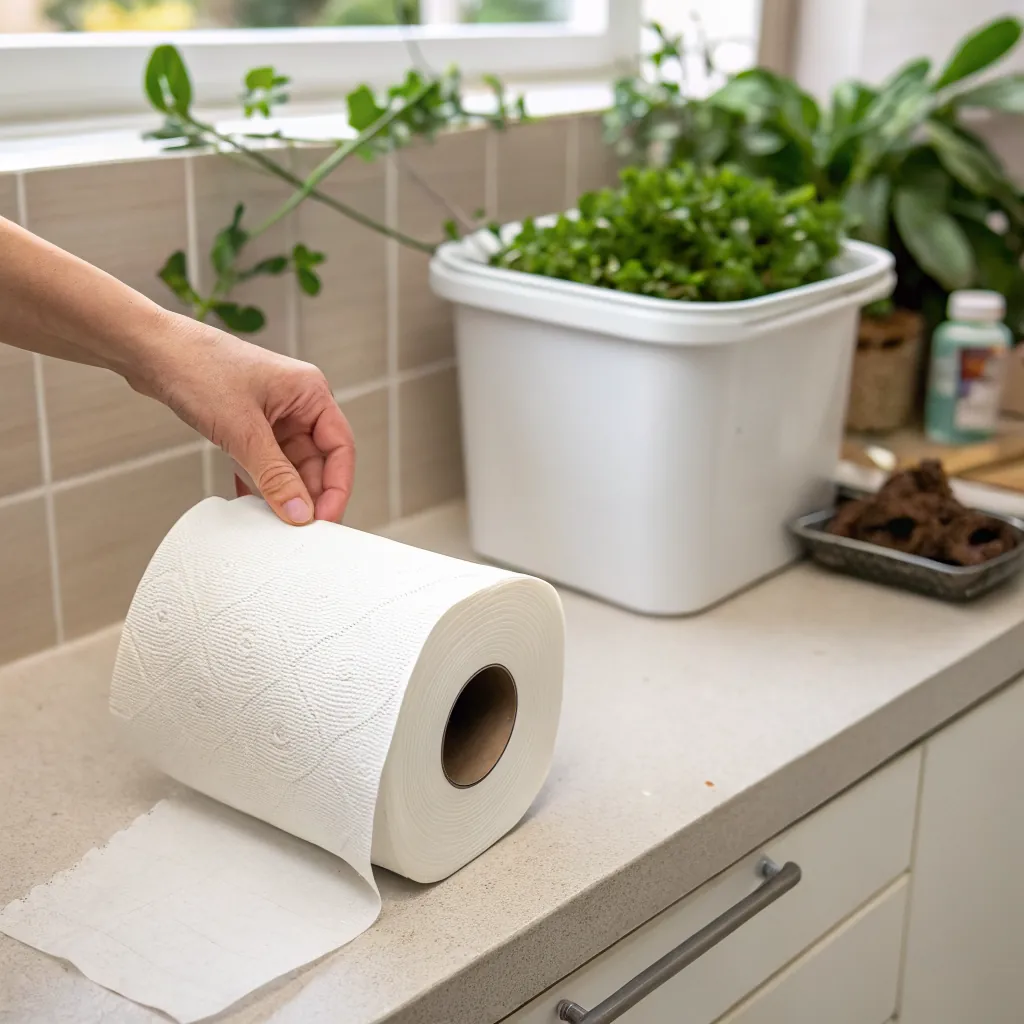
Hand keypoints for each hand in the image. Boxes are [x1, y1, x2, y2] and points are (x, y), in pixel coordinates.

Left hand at [135, 312, 354, 524]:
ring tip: (271, 520)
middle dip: (307, 495)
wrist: (148, 348)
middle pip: (316, 461)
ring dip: (282, 492)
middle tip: (296, 529)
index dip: (337, 487)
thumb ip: (275, 475)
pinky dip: (259, 483)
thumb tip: (299, 512)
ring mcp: (271, 414)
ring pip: (289, 465)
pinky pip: (264, 463)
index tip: (325, 520)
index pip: (340, 448)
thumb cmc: (196, 366)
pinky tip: (249, 503)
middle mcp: (296, 403)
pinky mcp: (247, 424)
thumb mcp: (242, 429)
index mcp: (310, 392)